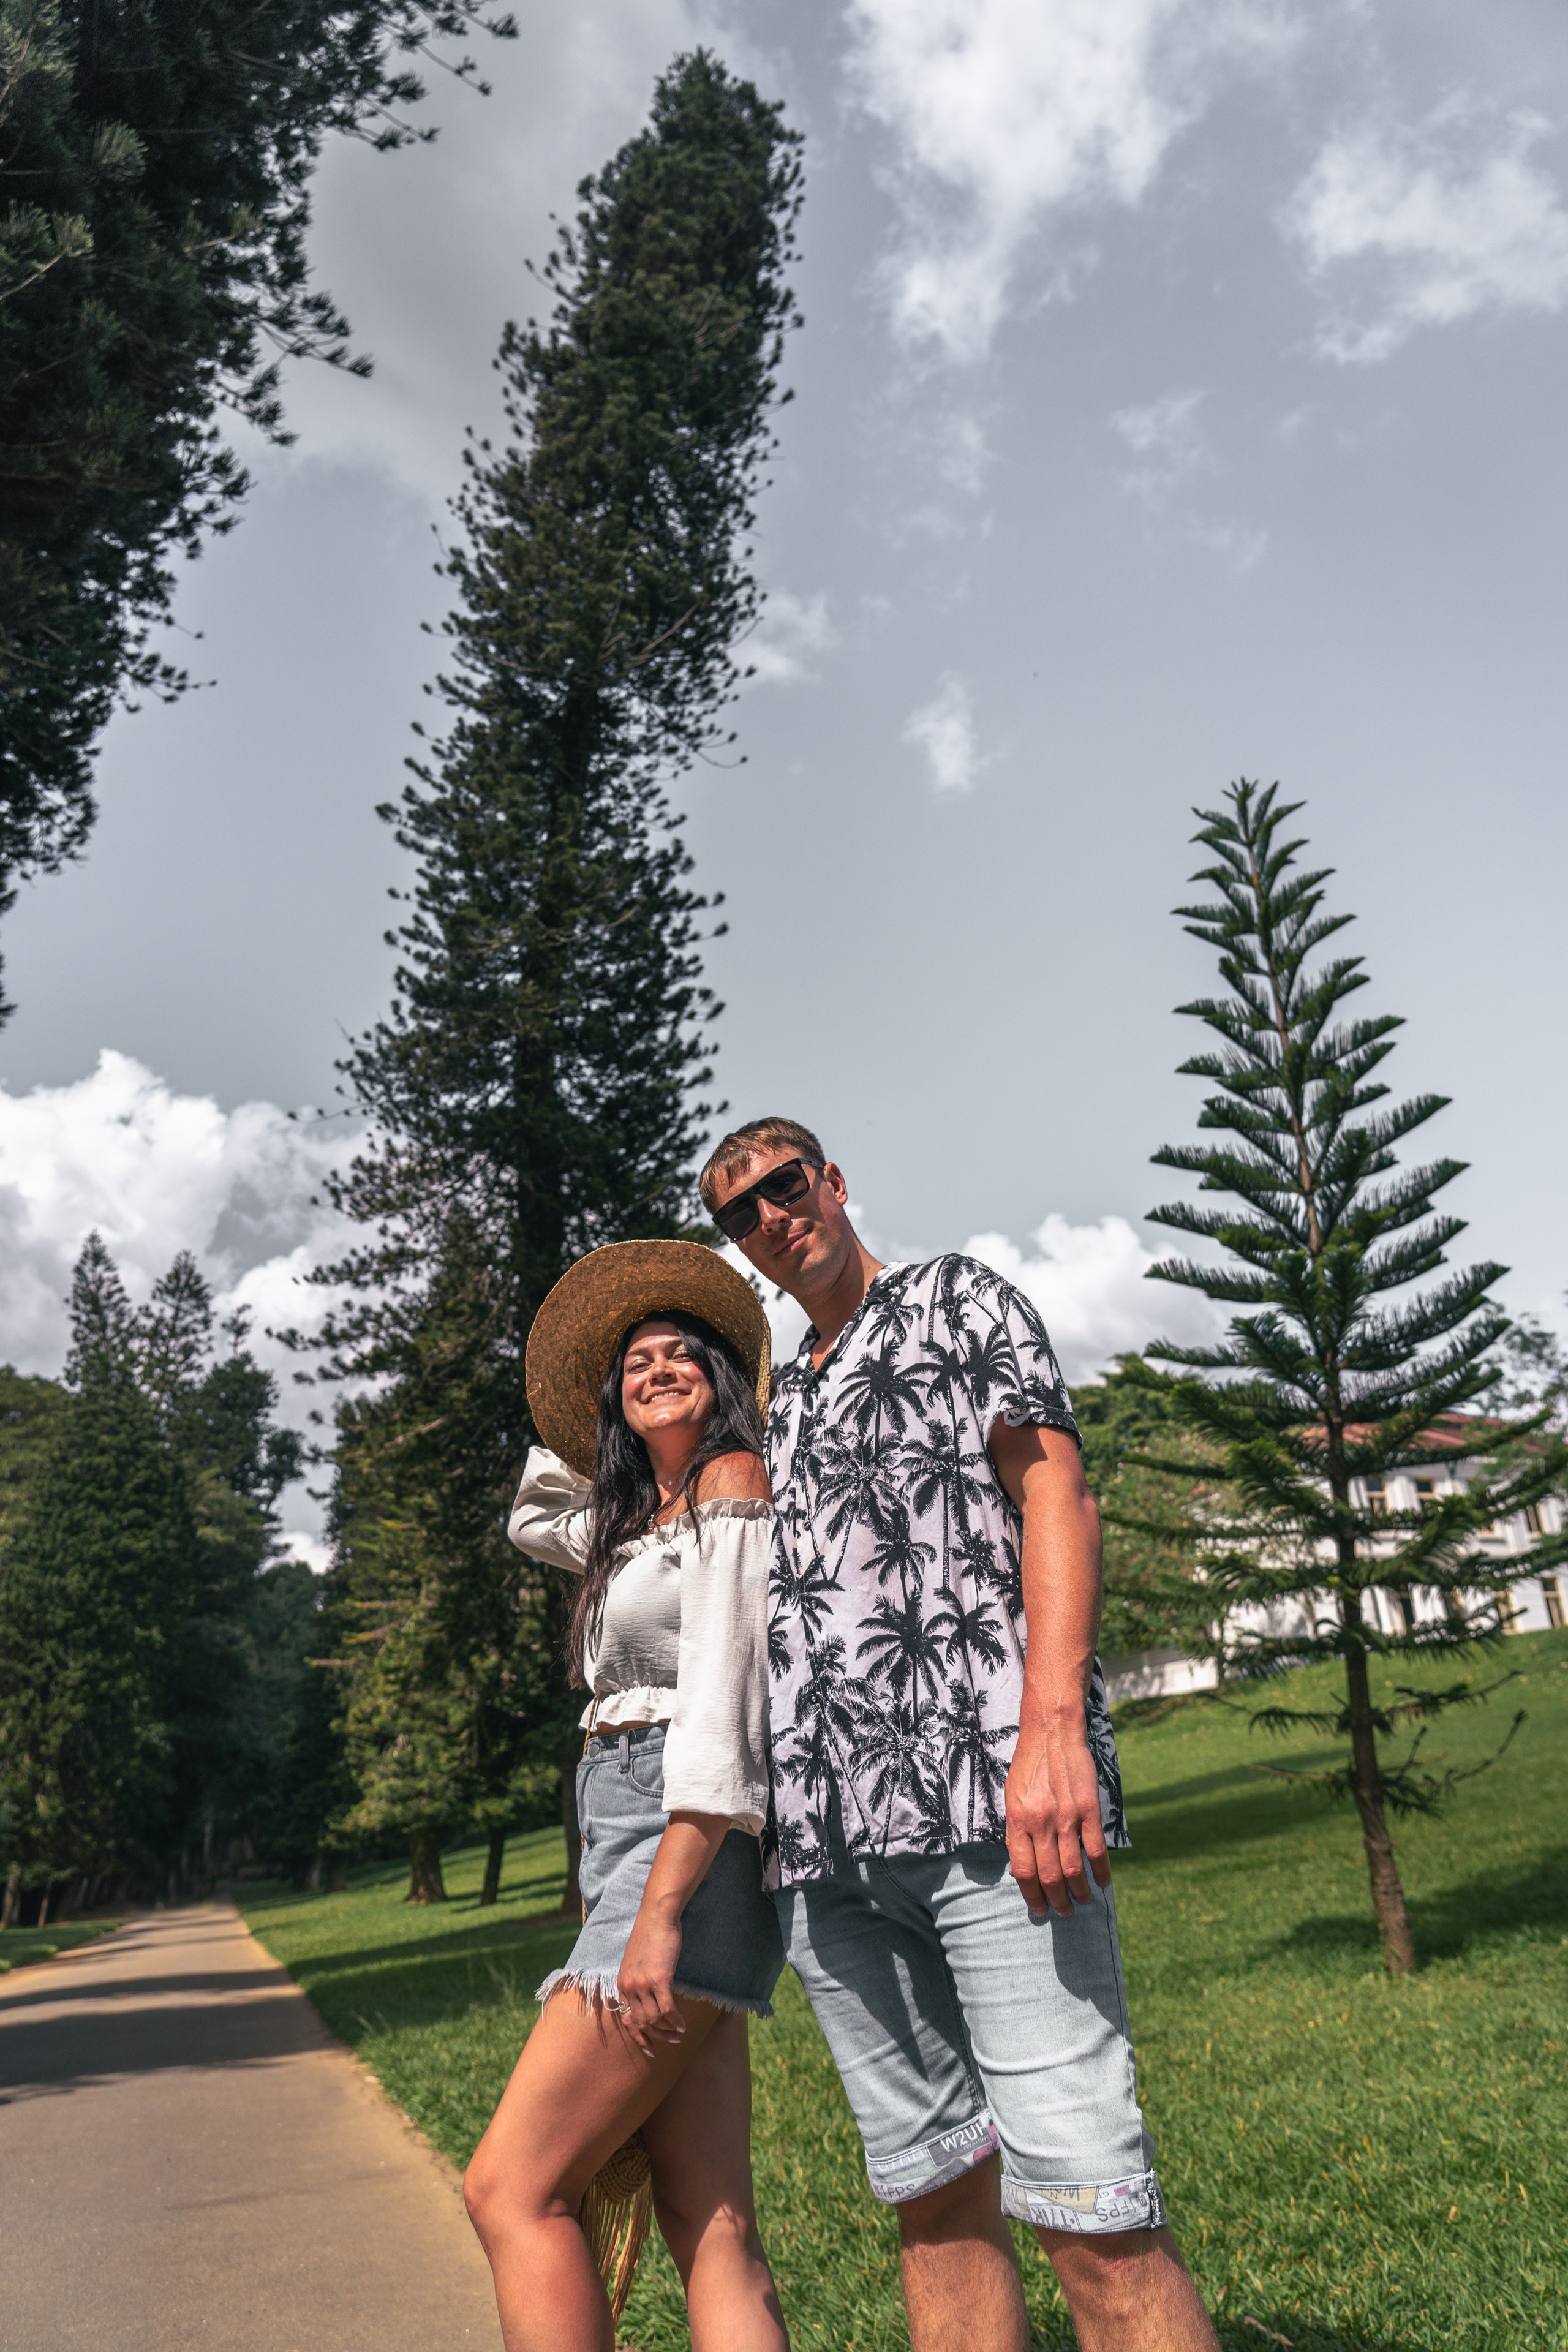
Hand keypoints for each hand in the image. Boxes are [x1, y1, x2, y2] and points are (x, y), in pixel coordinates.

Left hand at [615, 1898, 685, 2055]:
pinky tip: (684, 2024)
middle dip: (658, 2035)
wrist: (657, 1916)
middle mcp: (629, 1987)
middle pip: (643, 2023)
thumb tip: (647, 2001)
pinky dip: (676, 2020)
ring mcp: (643, 1984)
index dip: (638, 2037)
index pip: (627, 2020)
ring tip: (680, 2031)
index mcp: (622, 1984)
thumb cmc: (650, 1936)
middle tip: (673, 2039)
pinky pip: (667, 2009)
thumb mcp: (637, 1962)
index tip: (649, 2049)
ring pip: (655, 2019)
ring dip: (669, 2029)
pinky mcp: (659, 1979)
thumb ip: (638, 1981)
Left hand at [1005, 1711, 1112, 1919]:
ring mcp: (1065, 1816)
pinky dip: (1101, 1871)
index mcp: (1017, 1821)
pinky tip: (1104, 1882)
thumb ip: (1018, 1831)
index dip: (1032, 1896)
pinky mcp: (1088, 1809)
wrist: (1051, 1732)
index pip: (1023, 1871)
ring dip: (1079, 1892)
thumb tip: (1023, 1867)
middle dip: (1057, 1901)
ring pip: (1073, 1868)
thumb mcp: (1013, 1798)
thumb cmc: (1029, 1766)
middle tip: (1063, 1912)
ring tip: (1083, 1902)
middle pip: (1049, 1876)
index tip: (1039, 1909)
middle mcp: (1040, 1822)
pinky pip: (1096, 1849)